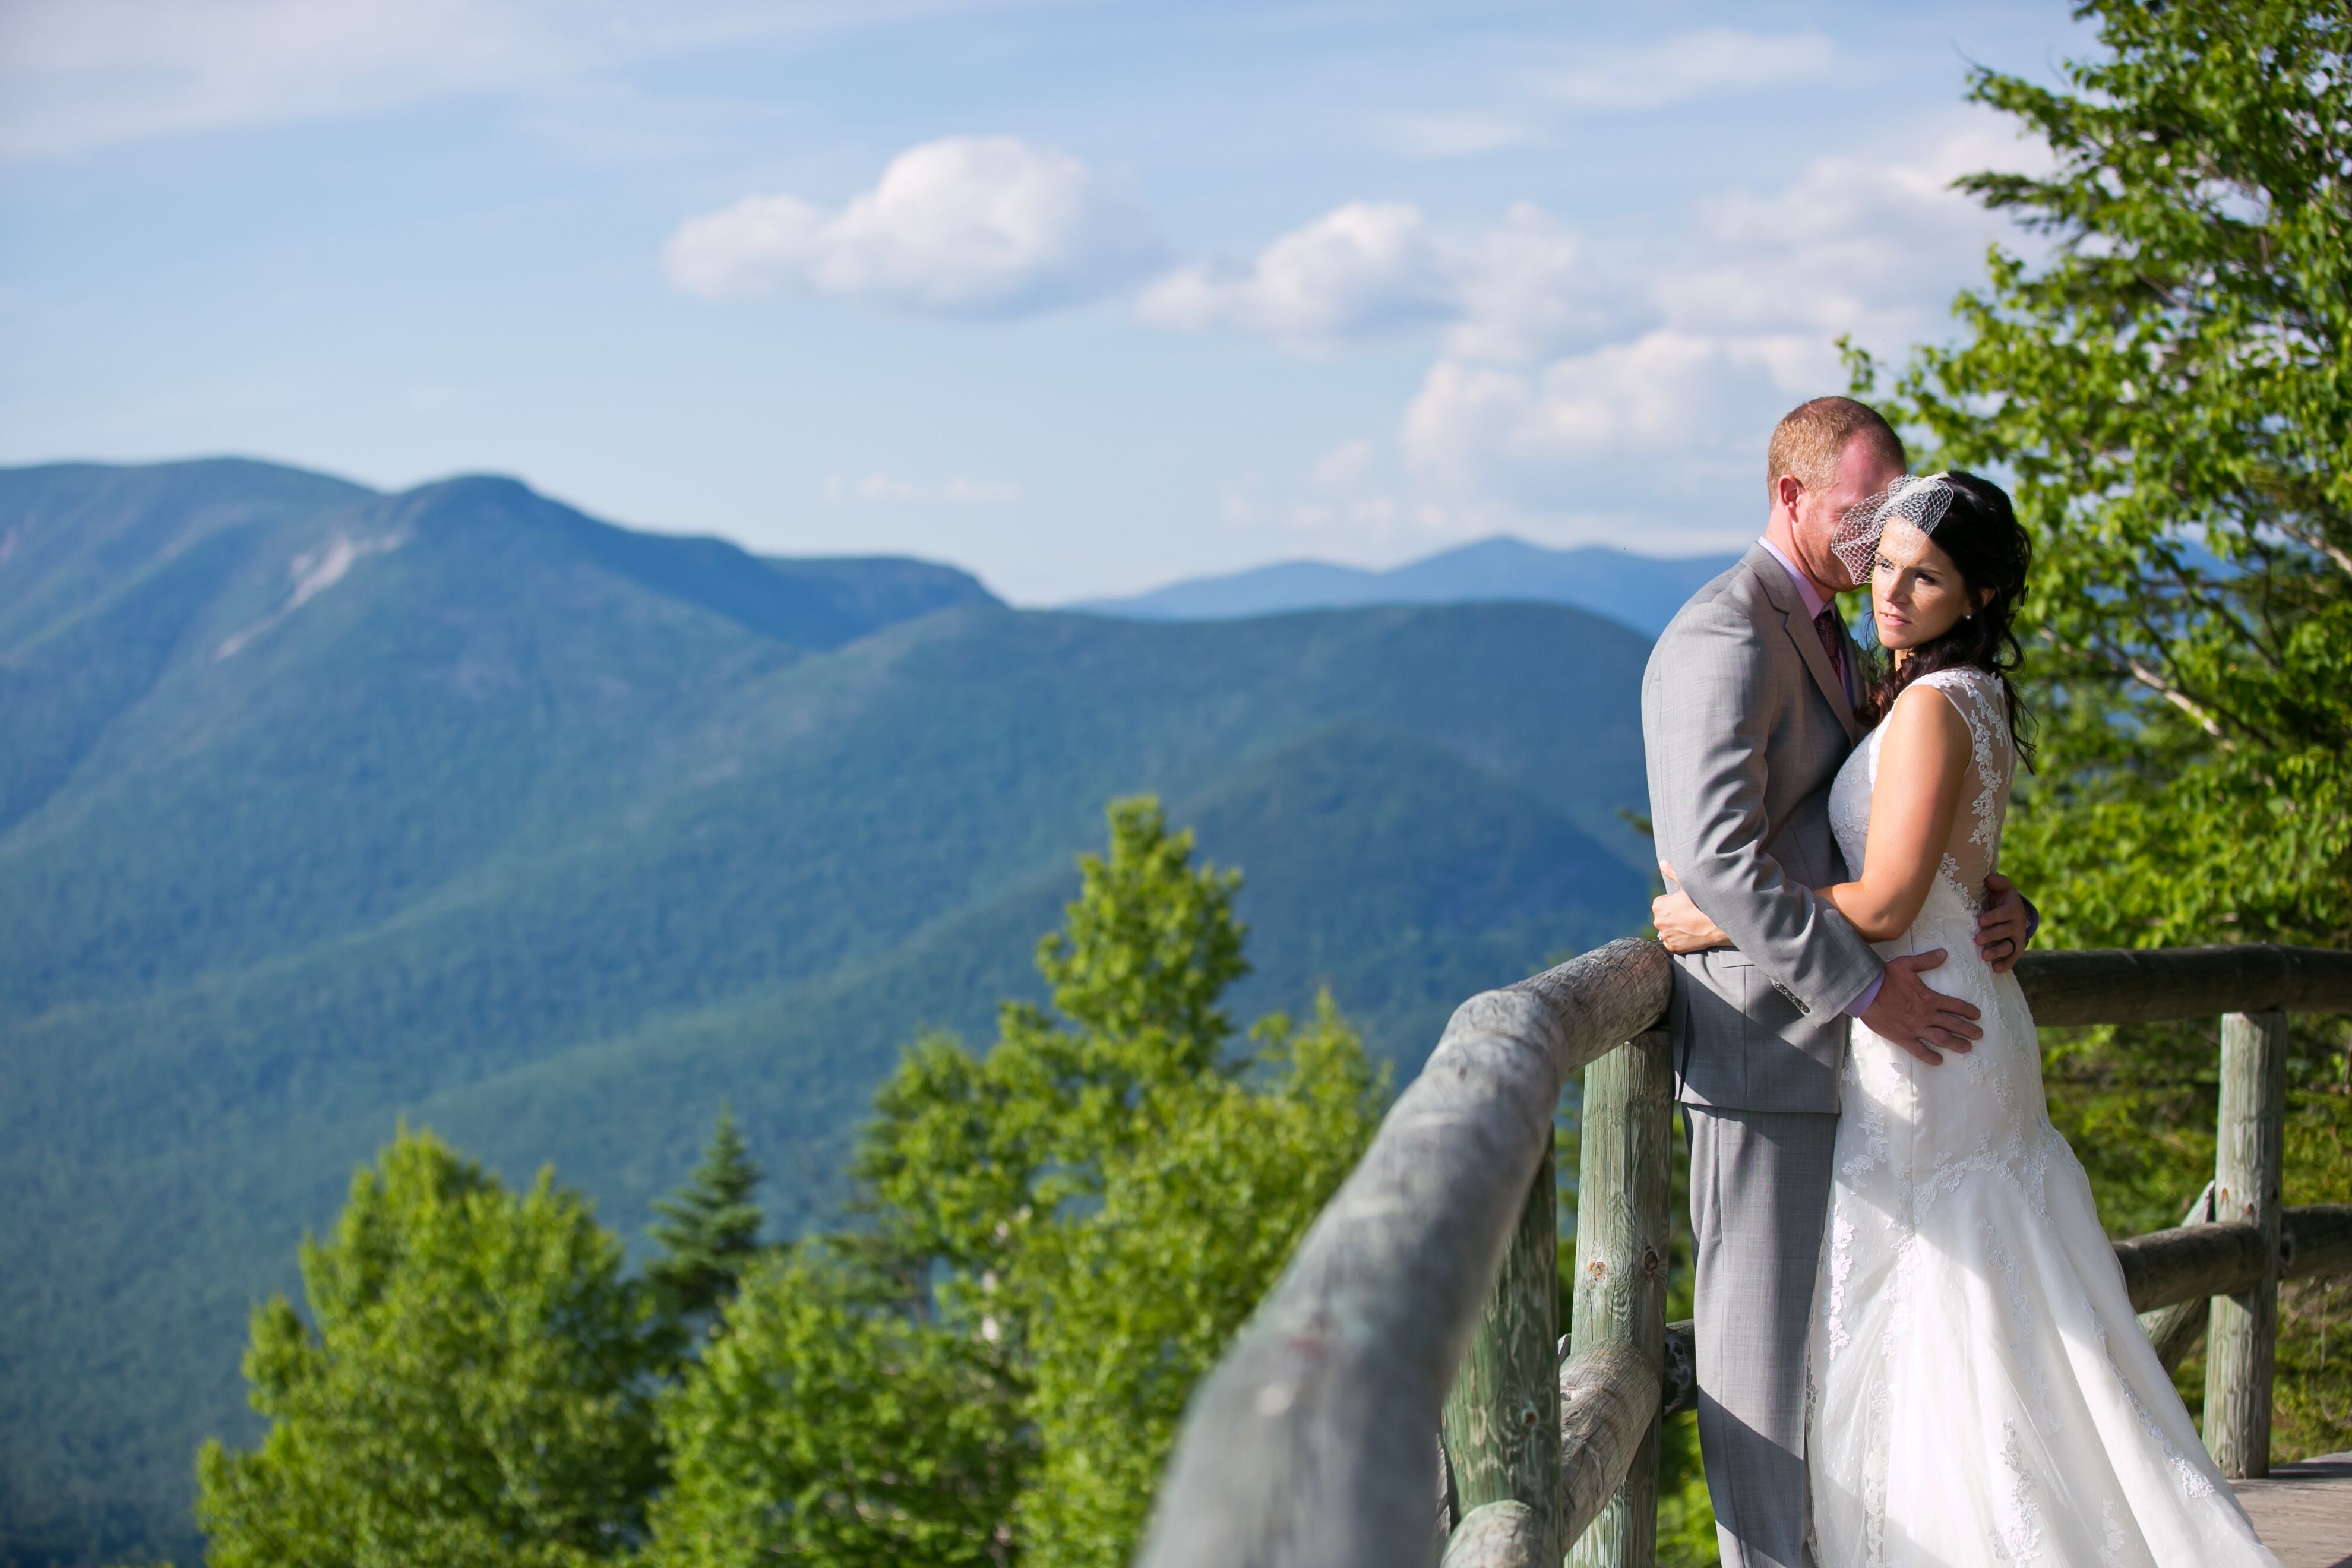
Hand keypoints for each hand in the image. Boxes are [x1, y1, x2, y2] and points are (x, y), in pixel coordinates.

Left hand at [1651, 862, 1730, 954]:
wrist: (1717, 924)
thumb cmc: (1702, 903)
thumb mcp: (1687, 885)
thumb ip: (1672, 873)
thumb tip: (1662, 862)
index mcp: (1658, 905)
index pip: (1662, 903)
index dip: (1674, 903)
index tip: (1685, 904)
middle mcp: (1658, 922)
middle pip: (1664, 917)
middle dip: (1673, 915)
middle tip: (1690, 914)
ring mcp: (1666, 936)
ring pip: (1668, 930)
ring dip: (1676, 928)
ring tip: (1691, 924)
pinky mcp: (1673, 947)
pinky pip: (1673, 943)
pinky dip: (1679, 940)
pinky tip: (1690, 934)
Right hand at [1858, 949, 1982, 1065]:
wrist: (1865, 992)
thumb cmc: (1884, 977)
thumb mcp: (1906, 964)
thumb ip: (1926, 960)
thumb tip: (1943, 953)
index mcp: (1929, 998)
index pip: (1955, 1006)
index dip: (1968, 1011)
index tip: (1977, 1016)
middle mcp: (1926, 1015)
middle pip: (1953, 1024)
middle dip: (1968, 1030)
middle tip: (1979, 1035)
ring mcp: (1915, 1028)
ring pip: (1941, 1039)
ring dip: (1956, 1044)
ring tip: (1967, 1048)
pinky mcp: (1903, 1037)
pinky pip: (1919, 1050)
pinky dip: (1930, 1057)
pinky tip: (1939, 1060)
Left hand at [1974, 872, 2030, 974]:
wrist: (2013, 913)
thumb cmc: (2003, 898)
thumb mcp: (2002, 888)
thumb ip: (1998, 882)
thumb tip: (1989, 879)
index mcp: (2013, 909)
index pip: (2004, 914)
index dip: (1993, 917)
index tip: (1981, 921)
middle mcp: (2017, 925)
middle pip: (2004, 932)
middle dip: (1991, 936)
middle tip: (1978, 940)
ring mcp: (2016, 939)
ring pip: (2008, 947)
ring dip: (1997, 952)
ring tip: (1984, 957)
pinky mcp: (2015, 950)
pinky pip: (2012, 958)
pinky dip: (2006, 964)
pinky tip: (1995, 969)